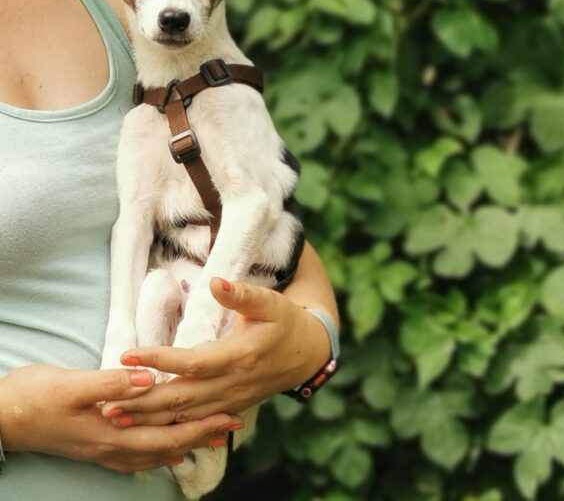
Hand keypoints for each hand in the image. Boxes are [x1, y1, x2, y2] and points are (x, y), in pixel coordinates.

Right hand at [0, 364, 240, 472]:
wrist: (0, 417)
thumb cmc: (34, 397)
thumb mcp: (72, 385)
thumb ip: (111, 384)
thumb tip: (148, 380)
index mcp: (111, 431)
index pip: (167, 434)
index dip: (200, 425)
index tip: (229, 416)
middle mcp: (112, 447)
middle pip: (167, 445)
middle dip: (202, 434)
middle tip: (234, 425)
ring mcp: (103, 450)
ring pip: (154, 451)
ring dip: (186, 443)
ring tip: (213, 437)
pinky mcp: (95, 445)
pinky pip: (136, 455)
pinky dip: (159, 453)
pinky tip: (168, 454)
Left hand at [101, 278, 330, 425]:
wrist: (308, 354)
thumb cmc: (286, 323)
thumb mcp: (270, 302)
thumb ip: (242, 294)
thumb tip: (215, 283)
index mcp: (241, 355)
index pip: (193, 362)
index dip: (159, 359)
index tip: (128, 355)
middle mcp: (234, 383)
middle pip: (182, 398)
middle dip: (143, 401)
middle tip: (108, 399)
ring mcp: (231, 400)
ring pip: (185, 416)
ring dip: (150, 419)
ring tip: (116, 417)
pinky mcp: (229, 408)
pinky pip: (195, 423)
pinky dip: (168, 427)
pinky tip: (144, 427)